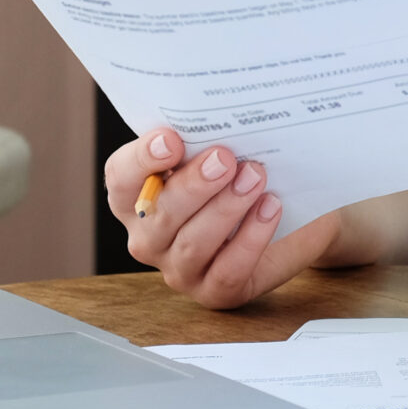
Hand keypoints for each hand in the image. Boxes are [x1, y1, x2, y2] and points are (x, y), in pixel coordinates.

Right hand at [103, 128, 339, 308]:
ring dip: (225, 208)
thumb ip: (204, 139)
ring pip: (193, 244)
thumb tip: (217, 117)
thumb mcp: (218, 153)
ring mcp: (178, 269)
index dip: (142, 159)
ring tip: (255, 177)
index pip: (122, 177)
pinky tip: (270, 208)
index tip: (172, 140)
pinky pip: (227, 271)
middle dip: (193, 184)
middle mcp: (148, 236)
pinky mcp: (213, 291)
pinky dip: (250, 239)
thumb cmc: (238, 176)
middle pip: (159, 214)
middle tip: (225, 158)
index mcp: (136, 196)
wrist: (285, 217)